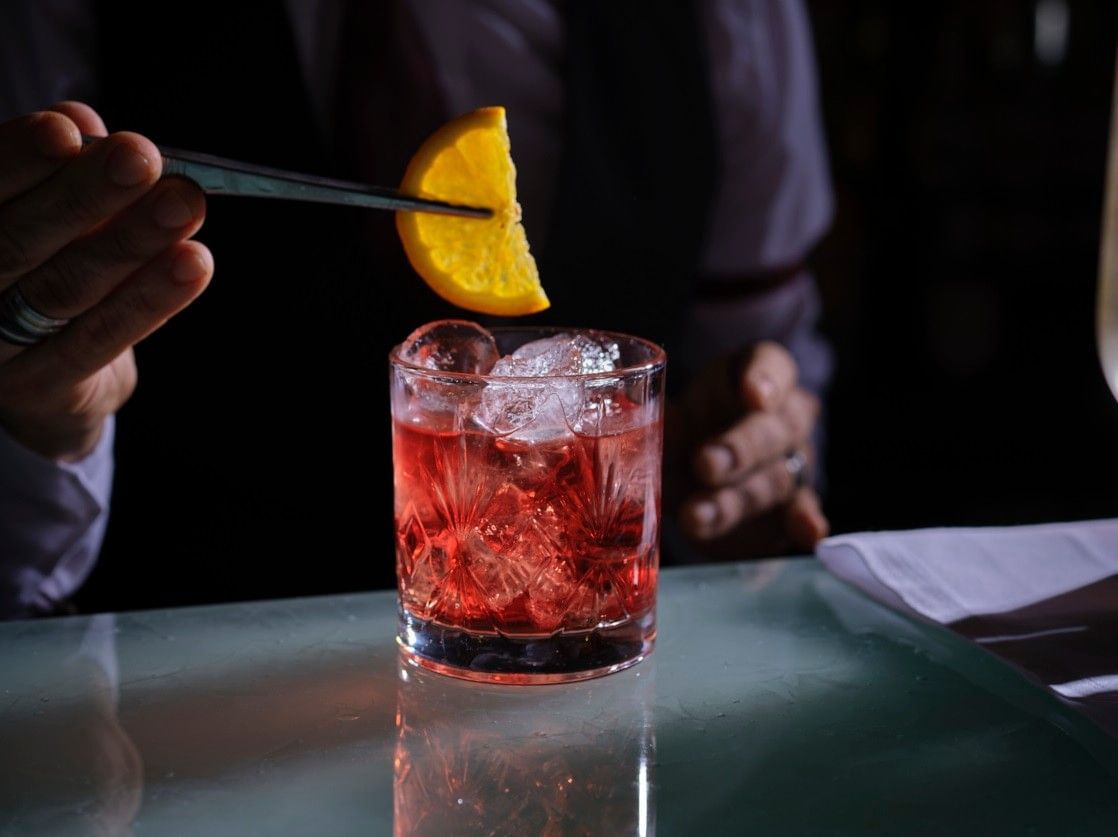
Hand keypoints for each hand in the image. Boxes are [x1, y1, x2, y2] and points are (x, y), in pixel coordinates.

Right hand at [0, 102, 211, 460]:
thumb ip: (63, 167)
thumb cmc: (46, 262)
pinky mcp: (44, 385)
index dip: (18, 158)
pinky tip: (195, 262)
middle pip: (18, 239)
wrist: (39, 375)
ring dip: (132, 241)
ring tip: (185, 202)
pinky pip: (102, 338)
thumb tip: (84, 121)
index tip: (66, 130)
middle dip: (84, 194)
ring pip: (65, 287)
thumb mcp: (48, 209)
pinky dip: (152, 299)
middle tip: (142, 156)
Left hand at [667, 341, 828, 557]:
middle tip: (705, 465)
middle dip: (740, 449)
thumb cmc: (685, 435)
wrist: (699, 484)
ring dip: (735, 499)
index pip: (769, 364)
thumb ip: (667, 424)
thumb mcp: (669, 423)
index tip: (753, 396)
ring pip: (776, 477)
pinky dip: (805, 521)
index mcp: (750, 375)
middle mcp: (783, 415)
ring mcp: (794, 461)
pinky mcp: (795, 505)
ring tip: (695, 516)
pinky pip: (804, 510)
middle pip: (775, 428)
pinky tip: (808, 532)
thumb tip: (662, 423)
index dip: (764, 378)